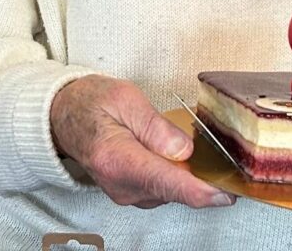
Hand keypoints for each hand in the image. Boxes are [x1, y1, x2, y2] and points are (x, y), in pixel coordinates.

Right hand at [50, 75, 235, 209]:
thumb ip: (155, 125)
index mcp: (117, 159)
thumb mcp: (124, 98)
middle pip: (174, 191)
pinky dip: (178, 175)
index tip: (227, 193)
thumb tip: (183, 149)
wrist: (65, 116)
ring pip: (172, 191)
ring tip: (192, 146)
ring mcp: (126, 193)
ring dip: (190, 174)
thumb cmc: (91, 102)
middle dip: (203, 177)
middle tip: (223, 156)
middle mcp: (121, 185)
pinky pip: (164, 188)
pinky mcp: (132, 193)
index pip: (166, 183)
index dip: (201, 191)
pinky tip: (179, 156)